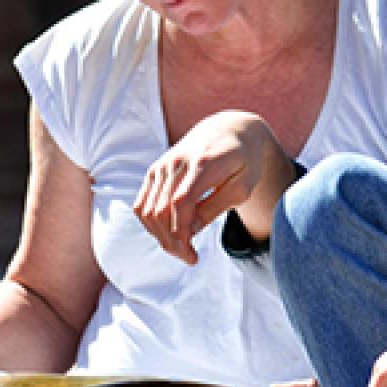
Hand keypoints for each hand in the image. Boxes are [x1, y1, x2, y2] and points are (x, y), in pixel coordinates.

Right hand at [134, 110, 294, 264]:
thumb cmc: (244, 160)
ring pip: (147, 210)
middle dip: (171, 242)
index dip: (181, 234)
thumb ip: (215, 207)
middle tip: (189, 257)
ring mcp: (163, 164)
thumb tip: (190, 231)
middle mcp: (177, 162)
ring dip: (160, 236)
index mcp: (203, 164)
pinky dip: (151, 224)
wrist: (230, 129)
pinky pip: (142, 203)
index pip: (181, 203)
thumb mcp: (242, 186)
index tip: (193, 256)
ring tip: (181, 248)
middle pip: (161, 210)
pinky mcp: (155, 169)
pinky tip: (169, 233)